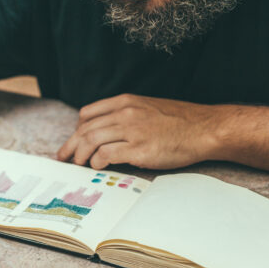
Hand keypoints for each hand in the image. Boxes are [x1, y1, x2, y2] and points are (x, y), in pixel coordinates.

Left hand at [57, 94, 223, 169]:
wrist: (204, 128)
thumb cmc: (181, 121)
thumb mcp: (150, 108)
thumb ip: (128, 115)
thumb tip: (109, 132)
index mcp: (126, 101)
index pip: (88, 113)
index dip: (77, 129)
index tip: (74, 141)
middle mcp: (125, 113)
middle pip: (85, 129)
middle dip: (71, 145)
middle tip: (63, 157)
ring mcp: (132, 131)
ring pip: (91, 140)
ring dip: (80, 155)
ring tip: (78, 164)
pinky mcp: (139, 149)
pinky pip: (106, 155)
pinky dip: (97, 161)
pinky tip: (98, 166)